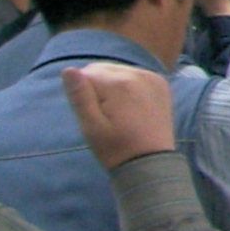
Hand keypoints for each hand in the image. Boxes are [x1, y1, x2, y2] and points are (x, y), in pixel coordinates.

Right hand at [61, 63, 177, 170]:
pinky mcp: (160, 83)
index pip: (85, 74)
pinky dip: (127, 86)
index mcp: (118, 84)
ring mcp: (152, 78)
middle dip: (96, 86)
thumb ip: (79, 96)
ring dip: (111, 85)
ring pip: (117, 70)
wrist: (150, 162)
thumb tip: (68, 70)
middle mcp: (138, 74)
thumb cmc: (116, 147)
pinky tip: (129, 107)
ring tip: (117, 112)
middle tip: (103, 114)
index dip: (82, 93)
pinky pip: (134, 75)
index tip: (92, 114)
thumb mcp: (91, 126)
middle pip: (101, 68)